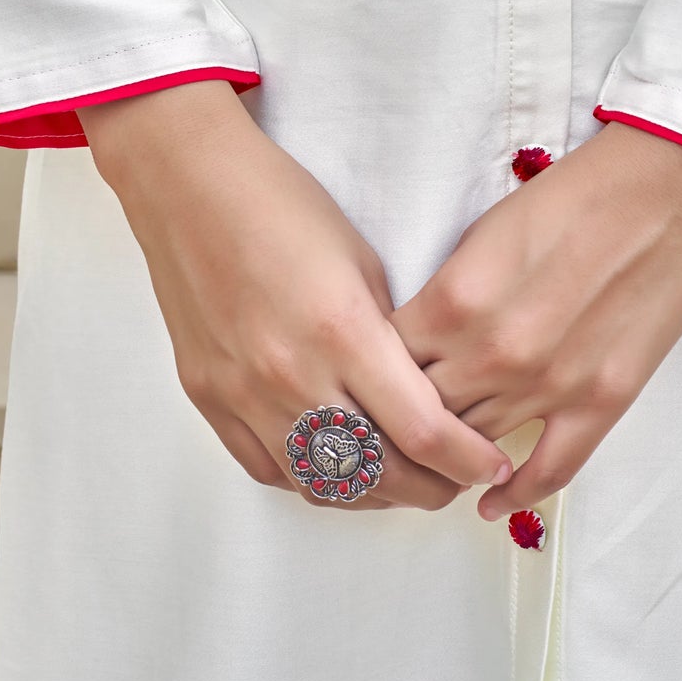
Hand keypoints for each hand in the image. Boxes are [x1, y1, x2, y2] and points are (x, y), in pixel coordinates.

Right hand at [80, 79, 512, 511]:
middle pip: (377, 472)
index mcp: (343, 330)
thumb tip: (421, 392)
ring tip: (403, 480)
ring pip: (323, 486)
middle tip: (455, 479)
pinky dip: (313, 481)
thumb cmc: (282, 204)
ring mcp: (245, 396)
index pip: (422, 429)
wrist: (190, 186)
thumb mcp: (362, 260)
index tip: (491, 462)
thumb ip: (391, 336)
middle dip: (430, 487)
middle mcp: (292, 375)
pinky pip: (270, 470)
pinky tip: (337, 468)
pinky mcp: (211, 401)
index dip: (466, 458)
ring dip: (373, 493)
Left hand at [393, 120, 681, 521]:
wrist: (665, 191)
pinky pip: (548, 471)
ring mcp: (548, 385)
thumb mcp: (485, 232)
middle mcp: (491, 352)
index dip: (375, 375)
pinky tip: (491, 502)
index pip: (386, 363)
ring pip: (474, 447)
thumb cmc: (576, 195)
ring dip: (454, 456)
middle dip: (406, 421)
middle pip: (423, 413)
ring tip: (436, 463)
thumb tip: (423, 338)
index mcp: (454, 300)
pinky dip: (515, 494)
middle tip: (398, 428)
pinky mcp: (599, 403)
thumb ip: (448, 293)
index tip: (375, 382)